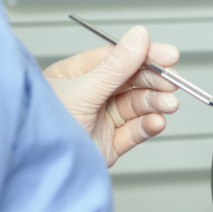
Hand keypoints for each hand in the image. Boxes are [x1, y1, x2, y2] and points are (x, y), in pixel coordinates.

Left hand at [43, 25, 179, 167]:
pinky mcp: (109, 144)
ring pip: (136, 105)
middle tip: (172, 83)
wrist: (40, 174)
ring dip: (155, 104)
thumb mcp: (83, 91)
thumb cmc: (45, 131)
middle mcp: (88, 96)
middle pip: (130, 81)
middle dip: (153, 82)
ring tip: (168, 105)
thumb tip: (140, 37)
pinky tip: (156, 122)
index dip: (144, 55)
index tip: (168, 56)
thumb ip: (116, 66)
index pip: (115, 58)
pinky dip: (148, 125)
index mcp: (74, 76)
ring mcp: (100, 120)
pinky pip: (135, 130)